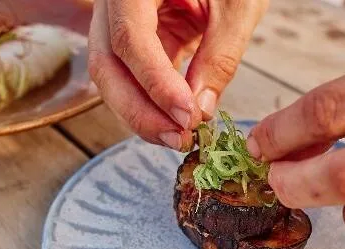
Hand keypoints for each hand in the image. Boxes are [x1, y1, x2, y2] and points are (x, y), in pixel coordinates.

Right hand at [88, 0, 267, 150]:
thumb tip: (201, 111)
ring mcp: (119, 21)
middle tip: (177, 139)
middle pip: (106, 64)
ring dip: (141, 114)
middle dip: (138, 110)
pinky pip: (131, 77)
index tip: (186, 115)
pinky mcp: (135, 40)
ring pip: (112, 77)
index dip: (155, 83)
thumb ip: (220, 57)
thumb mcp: (237, 7)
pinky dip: (151, 104)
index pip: (130, 38)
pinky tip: (174, 122)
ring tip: (178, 138)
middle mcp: (115, 2)